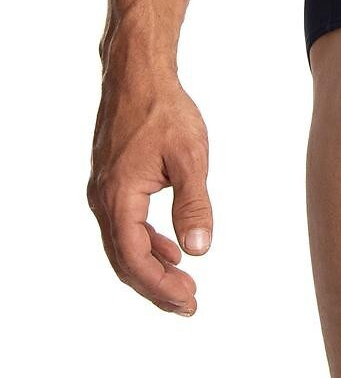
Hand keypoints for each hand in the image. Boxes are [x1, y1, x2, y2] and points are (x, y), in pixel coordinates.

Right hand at [87, 73, 212, 315]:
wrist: (138, 74)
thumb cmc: (164, 110)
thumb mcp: (190, 156)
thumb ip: (194, 204)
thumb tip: (200, 250)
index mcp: (118, 198)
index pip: (135, 258)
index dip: (160, 286)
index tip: (189, 300)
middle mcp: (103, 199)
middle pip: (125, 259)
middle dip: (156, 285)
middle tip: (188, 303)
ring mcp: (104, 191)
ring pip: (123, 243)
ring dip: (151, 266)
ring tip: (182, 283)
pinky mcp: (111, 181)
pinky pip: (124, 224)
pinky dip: (146, 242)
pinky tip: (170, 247)